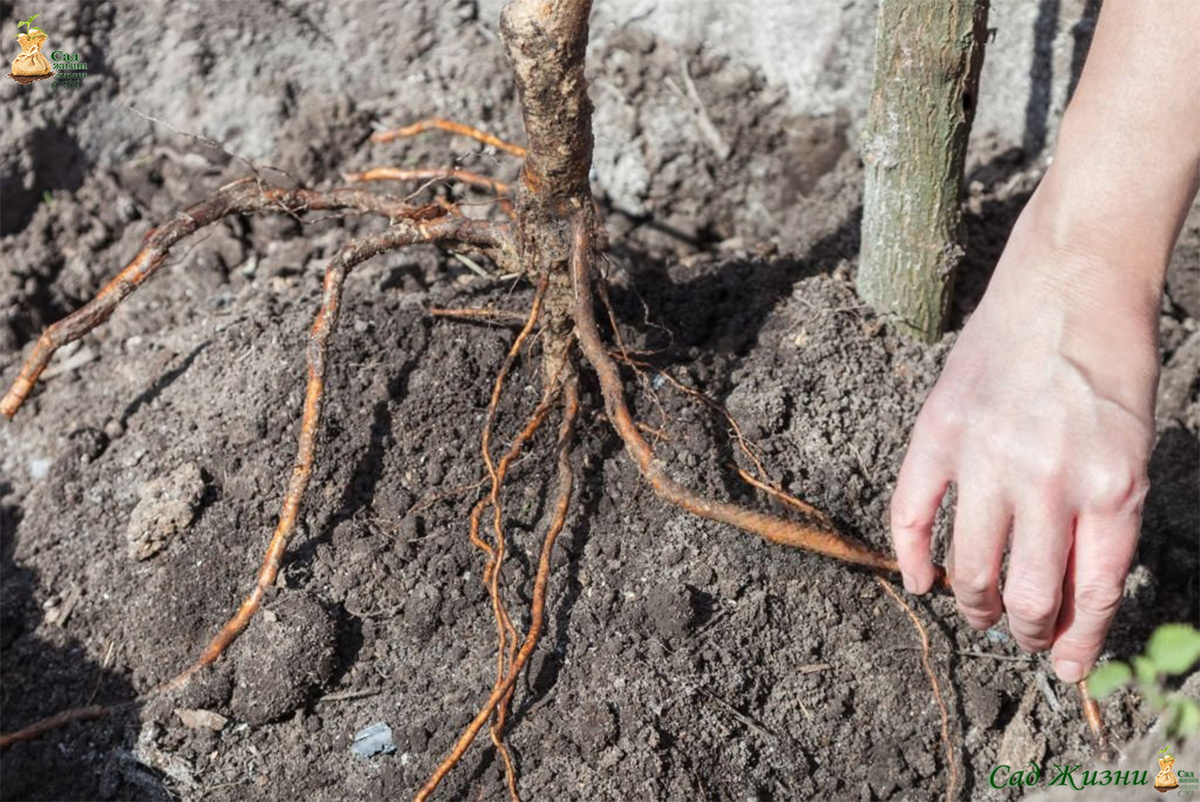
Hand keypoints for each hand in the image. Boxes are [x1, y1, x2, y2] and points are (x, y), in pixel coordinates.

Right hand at [889, 187, 1159, 682]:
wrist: (1074, 282)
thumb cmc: (1114, 367)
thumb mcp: (1134, 451)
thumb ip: (1105, 524)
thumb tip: (1068, 598)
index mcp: (1114, 488)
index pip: (1091, 596)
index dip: (1076, 644)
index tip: (1065, 667)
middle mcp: (1049, 479)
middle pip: (1027, 596)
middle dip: (1025, 633)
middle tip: (1021, 637)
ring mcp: (987, 454)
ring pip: (969, 567)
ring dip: (974, 604)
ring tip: (979, 610)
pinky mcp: (939, 430)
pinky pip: (912, 513)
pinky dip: (911, 556)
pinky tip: (919, 579)